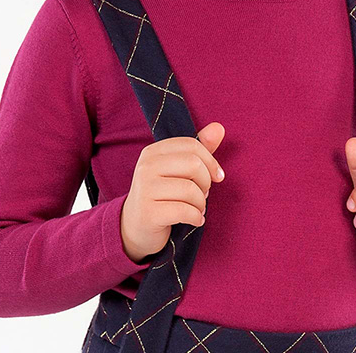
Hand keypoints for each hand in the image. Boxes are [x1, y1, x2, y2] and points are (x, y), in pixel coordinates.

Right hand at [120, 122, 225, 262]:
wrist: (135, 227)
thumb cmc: (163, 194)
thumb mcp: (179, 169)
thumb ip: (200, 148)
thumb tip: (219, 127)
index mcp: (153, 151)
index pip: (192, 145)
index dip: (210, 161)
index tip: (217, 176)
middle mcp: (146, 166)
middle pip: (193, 164)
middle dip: (206, 182)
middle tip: (203, 194)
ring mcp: (145, 189)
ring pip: (190, 190)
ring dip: (201, 204)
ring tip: (198, 209)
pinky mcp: (148, 213)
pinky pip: (184, 211)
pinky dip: (196, 217)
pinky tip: (195, 220)